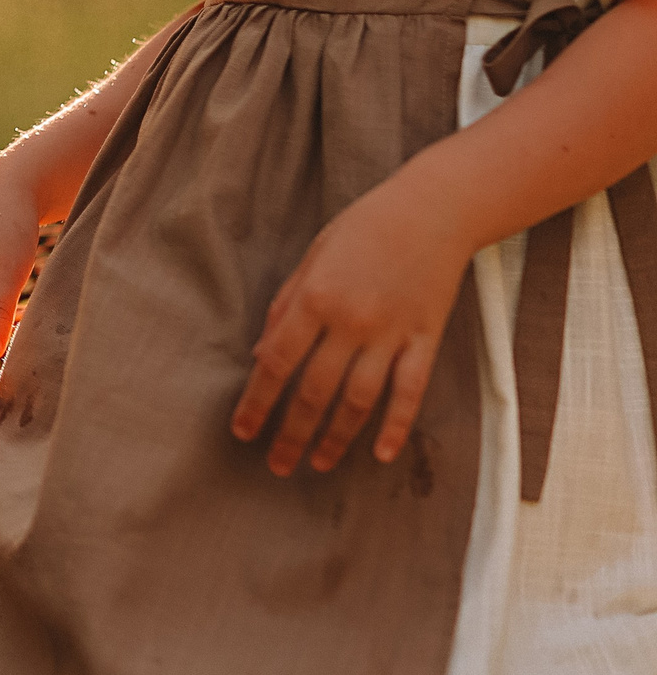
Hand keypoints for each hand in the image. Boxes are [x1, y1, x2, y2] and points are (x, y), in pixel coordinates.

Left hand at [231, 176, 469, 474]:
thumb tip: (258, 354)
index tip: (243, 432)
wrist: (431, 210)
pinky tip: (379, 453)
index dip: (257, 402)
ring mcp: (392, 333)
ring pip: (360, 400)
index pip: (276, 363)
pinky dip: (396, 426)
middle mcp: (351, 321)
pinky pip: (410, 392)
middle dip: (291, 432)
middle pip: (314, 391)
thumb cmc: (363, 229)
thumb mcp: (311, 258)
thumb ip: (284, 308)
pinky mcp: (426, 339)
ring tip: (317, 463)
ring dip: (336, 438)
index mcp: (315, 299)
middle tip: (276, 464)